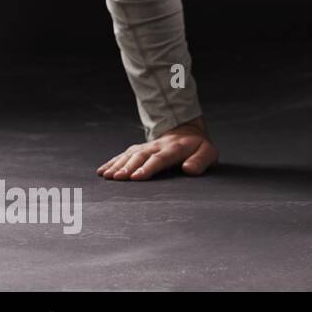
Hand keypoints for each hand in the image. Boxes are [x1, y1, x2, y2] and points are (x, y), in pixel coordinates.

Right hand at [96, 116, 218, 180]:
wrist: (188, 133)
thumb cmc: (199, 148)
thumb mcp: (208, 153)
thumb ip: (201, 161)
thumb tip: (189, 169)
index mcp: (175, 148)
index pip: (160, 158)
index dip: (148, 167)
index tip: (137, 176)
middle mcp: (158, 146)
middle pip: (141, 156)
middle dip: (129, 167)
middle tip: (118, 178)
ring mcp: (147, 147)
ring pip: (130, 155)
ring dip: (118, 165)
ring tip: (108, 176)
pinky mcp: (139, 149)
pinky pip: (124, 155)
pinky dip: (112, 162)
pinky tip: (102, 171)